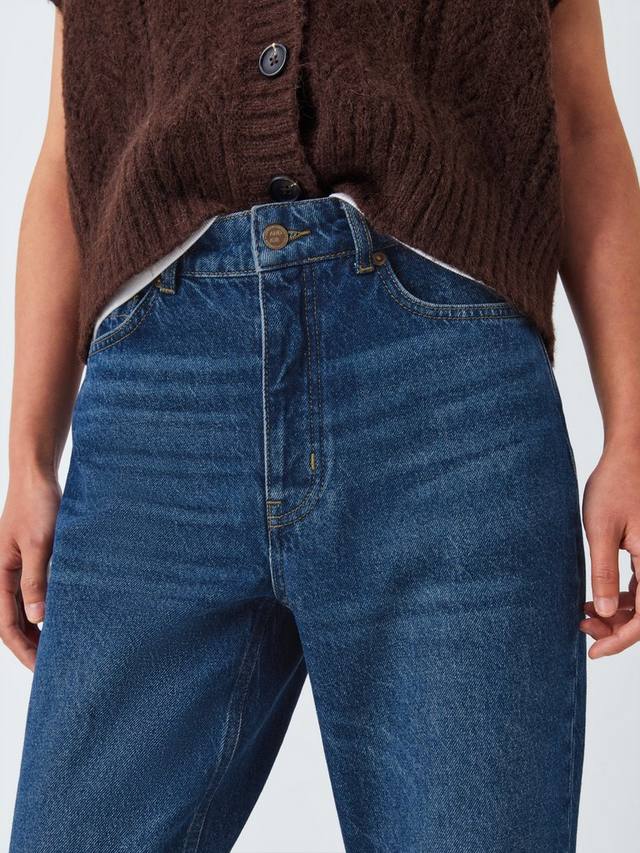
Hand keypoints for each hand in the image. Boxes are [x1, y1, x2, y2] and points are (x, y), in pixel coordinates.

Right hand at [0, 471, 60, 669]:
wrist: (37, 475)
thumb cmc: (37, 505)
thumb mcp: (40, 543)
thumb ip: (36, 579)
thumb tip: (38, 617)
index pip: (7, 625)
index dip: (24, 649)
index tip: (42, 669)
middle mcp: (3, 574)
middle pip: (13, 622)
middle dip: (30, 646)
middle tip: (54, 667)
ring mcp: (15, 567)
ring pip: (22, 609)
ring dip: (37, 630)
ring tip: (58, 649)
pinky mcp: (29, 559)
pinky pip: (32, 592)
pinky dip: (44, 609)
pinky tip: (61, 617)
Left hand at [580, 443, 639, 658]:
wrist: (629, 455)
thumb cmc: (614, 486)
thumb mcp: (601, 531)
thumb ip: (605, 573)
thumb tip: (606, 612)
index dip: (621, 639)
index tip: (595, 652)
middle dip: (616, 628)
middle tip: (582, 629)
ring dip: (617, 614)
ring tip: (583, 615)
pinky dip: (621, 597)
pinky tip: (596, 599)